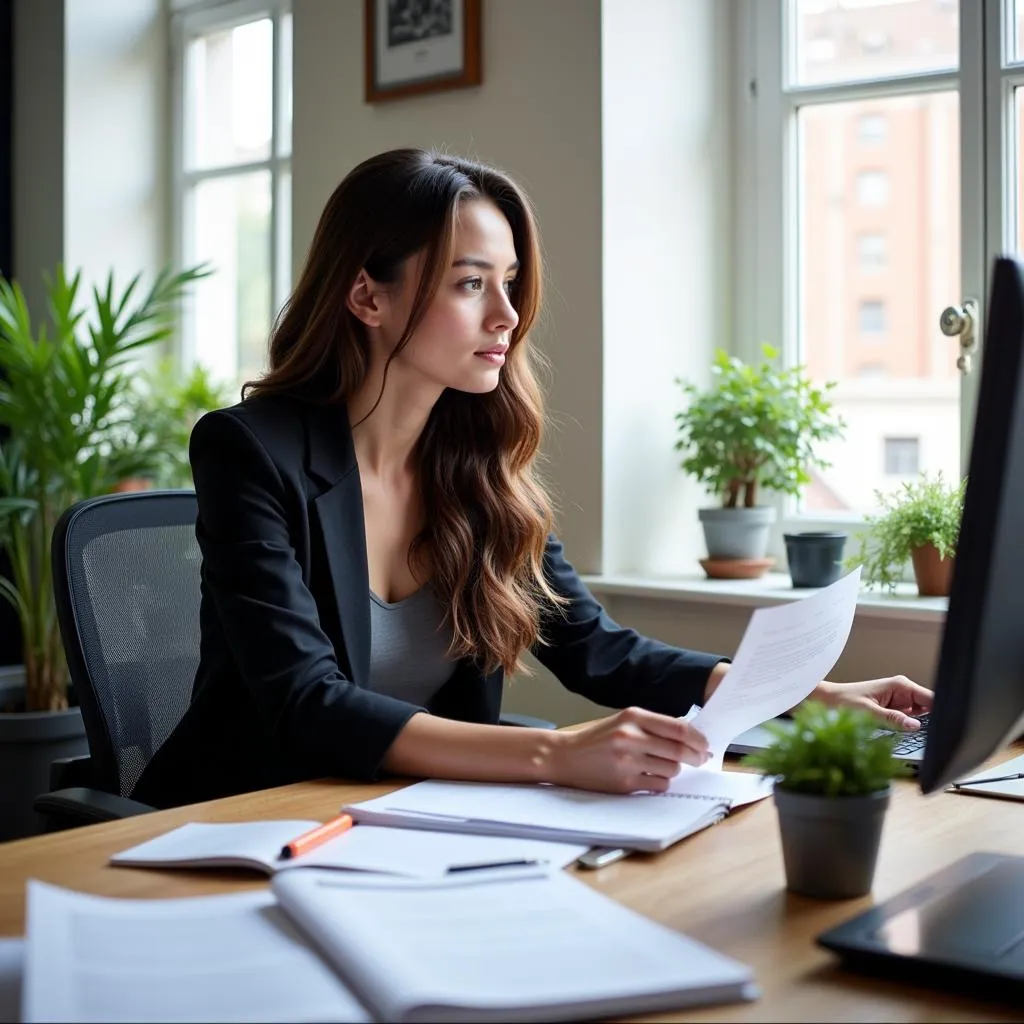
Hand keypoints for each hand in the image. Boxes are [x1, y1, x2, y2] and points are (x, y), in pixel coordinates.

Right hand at [549, 707, 708, 793]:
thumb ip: (654, 726)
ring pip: (672, 769)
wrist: (565, 756)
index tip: (705, 745)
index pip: (679, 728)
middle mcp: (630, 736)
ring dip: (674, 769)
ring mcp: (627, 761)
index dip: (698, 738)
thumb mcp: (624, 722)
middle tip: (700, 759)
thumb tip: (691, 737)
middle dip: (695, 757)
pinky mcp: (625, 783)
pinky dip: (661, 782)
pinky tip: (650, 777)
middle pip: (679, 750)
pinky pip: (659, 785)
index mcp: (632, 716)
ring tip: (662, 766)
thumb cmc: (598, 739)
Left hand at [811, 675, 932, 730]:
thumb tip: (915, 726)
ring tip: (925, 738)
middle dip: (934, 721)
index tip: (948, 727)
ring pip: (922, 717)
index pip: (932, 698)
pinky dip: (911, 728)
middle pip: (931, 708)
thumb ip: (892, 719)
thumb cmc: (843, 701)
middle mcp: (903, 692)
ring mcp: (900, 702)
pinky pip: (910, 721)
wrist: (827, 701)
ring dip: (923, 727)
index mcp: (900, 685)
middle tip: (937, 737)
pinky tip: (912, 736)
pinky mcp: (895, 711)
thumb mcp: (868, 712)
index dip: (942, 712)